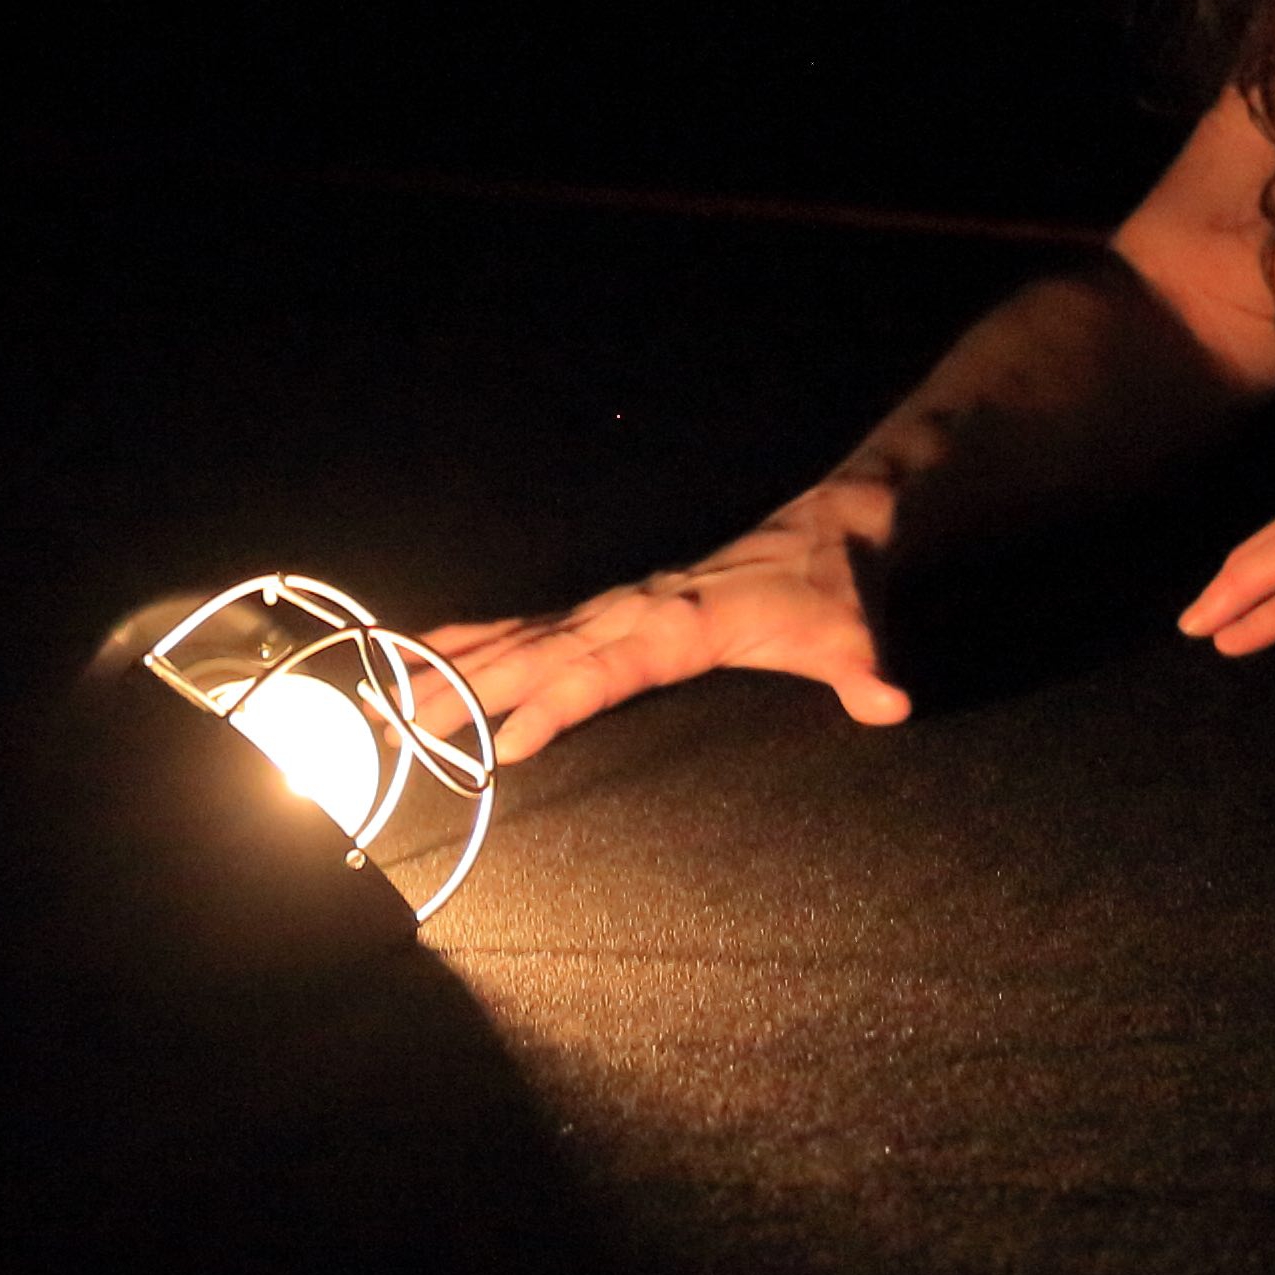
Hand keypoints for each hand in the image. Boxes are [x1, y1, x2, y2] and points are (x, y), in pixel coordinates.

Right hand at [423, 503, 909, 763]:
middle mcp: (635, 609)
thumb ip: (865, 671)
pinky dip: (470, 639)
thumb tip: (892, 701)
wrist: (834, 531)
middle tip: (398, 732)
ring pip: (520, 638)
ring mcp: (617, 606)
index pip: (609, 666)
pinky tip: (420, 657)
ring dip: (450, 670)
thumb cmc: (837, 592)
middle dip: (469, 693)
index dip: (559, 703)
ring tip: (382, 703)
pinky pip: (529, 625)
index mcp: (683, 622)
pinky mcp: (610, 610)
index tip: (507, 743)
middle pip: (540, 653)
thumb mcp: (856, 634)